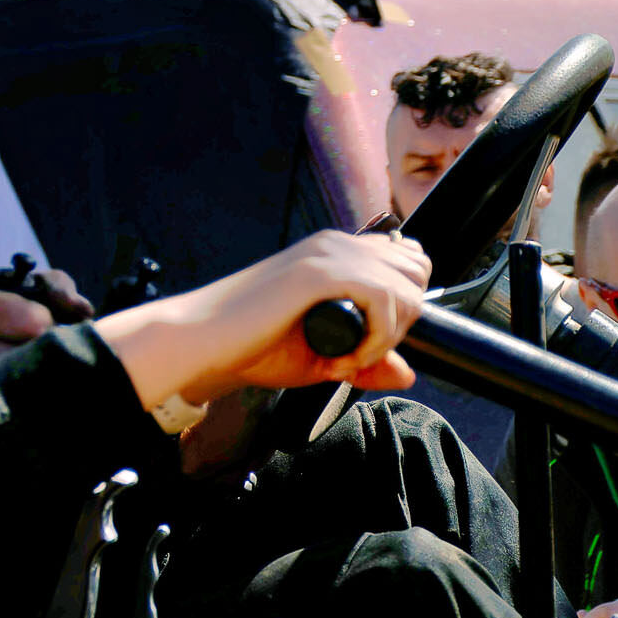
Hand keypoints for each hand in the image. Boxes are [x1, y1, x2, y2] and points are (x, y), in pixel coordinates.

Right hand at [98, 230, 429, 410]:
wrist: (202, 341)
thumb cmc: (248, 344)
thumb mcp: (320, 355)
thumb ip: (364, 360)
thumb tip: (407, 374)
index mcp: (334, 251)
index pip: (406, 259)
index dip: (403, 305)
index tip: (371, 341)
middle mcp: (336, 242)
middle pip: (416, 271)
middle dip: (403, 320)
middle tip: (362, 352)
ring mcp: (328, 252)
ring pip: (406, 287)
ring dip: (388, 335)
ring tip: (347, 359)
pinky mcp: (319, 271)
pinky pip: (384, 300)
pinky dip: (376, 339)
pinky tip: (344, 357)